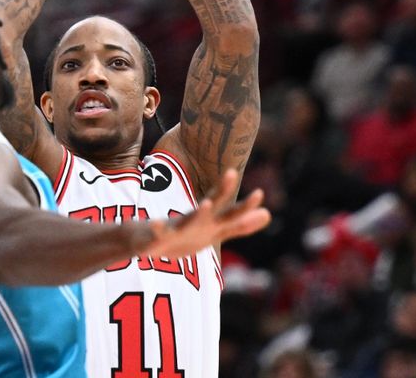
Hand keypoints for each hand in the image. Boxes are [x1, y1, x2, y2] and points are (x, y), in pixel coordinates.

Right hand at [138, 169, 270, 258]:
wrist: (147, 242)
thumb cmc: (184, 237)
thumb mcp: (215, 233)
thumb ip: (240, 225)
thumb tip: (268, 214)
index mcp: (208, 222)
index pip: (228, 211)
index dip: (244, 205)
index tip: (261, 193)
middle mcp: (194, 221)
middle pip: (210, 206)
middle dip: (221, 192)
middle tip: (233, 173)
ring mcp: (175, 227)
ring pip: (187, 220)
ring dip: (197, 213)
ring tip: (207, 205)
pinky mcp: (157, 236)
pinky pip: (158, 232)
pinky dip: (158, 228)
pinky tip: (156, 223)